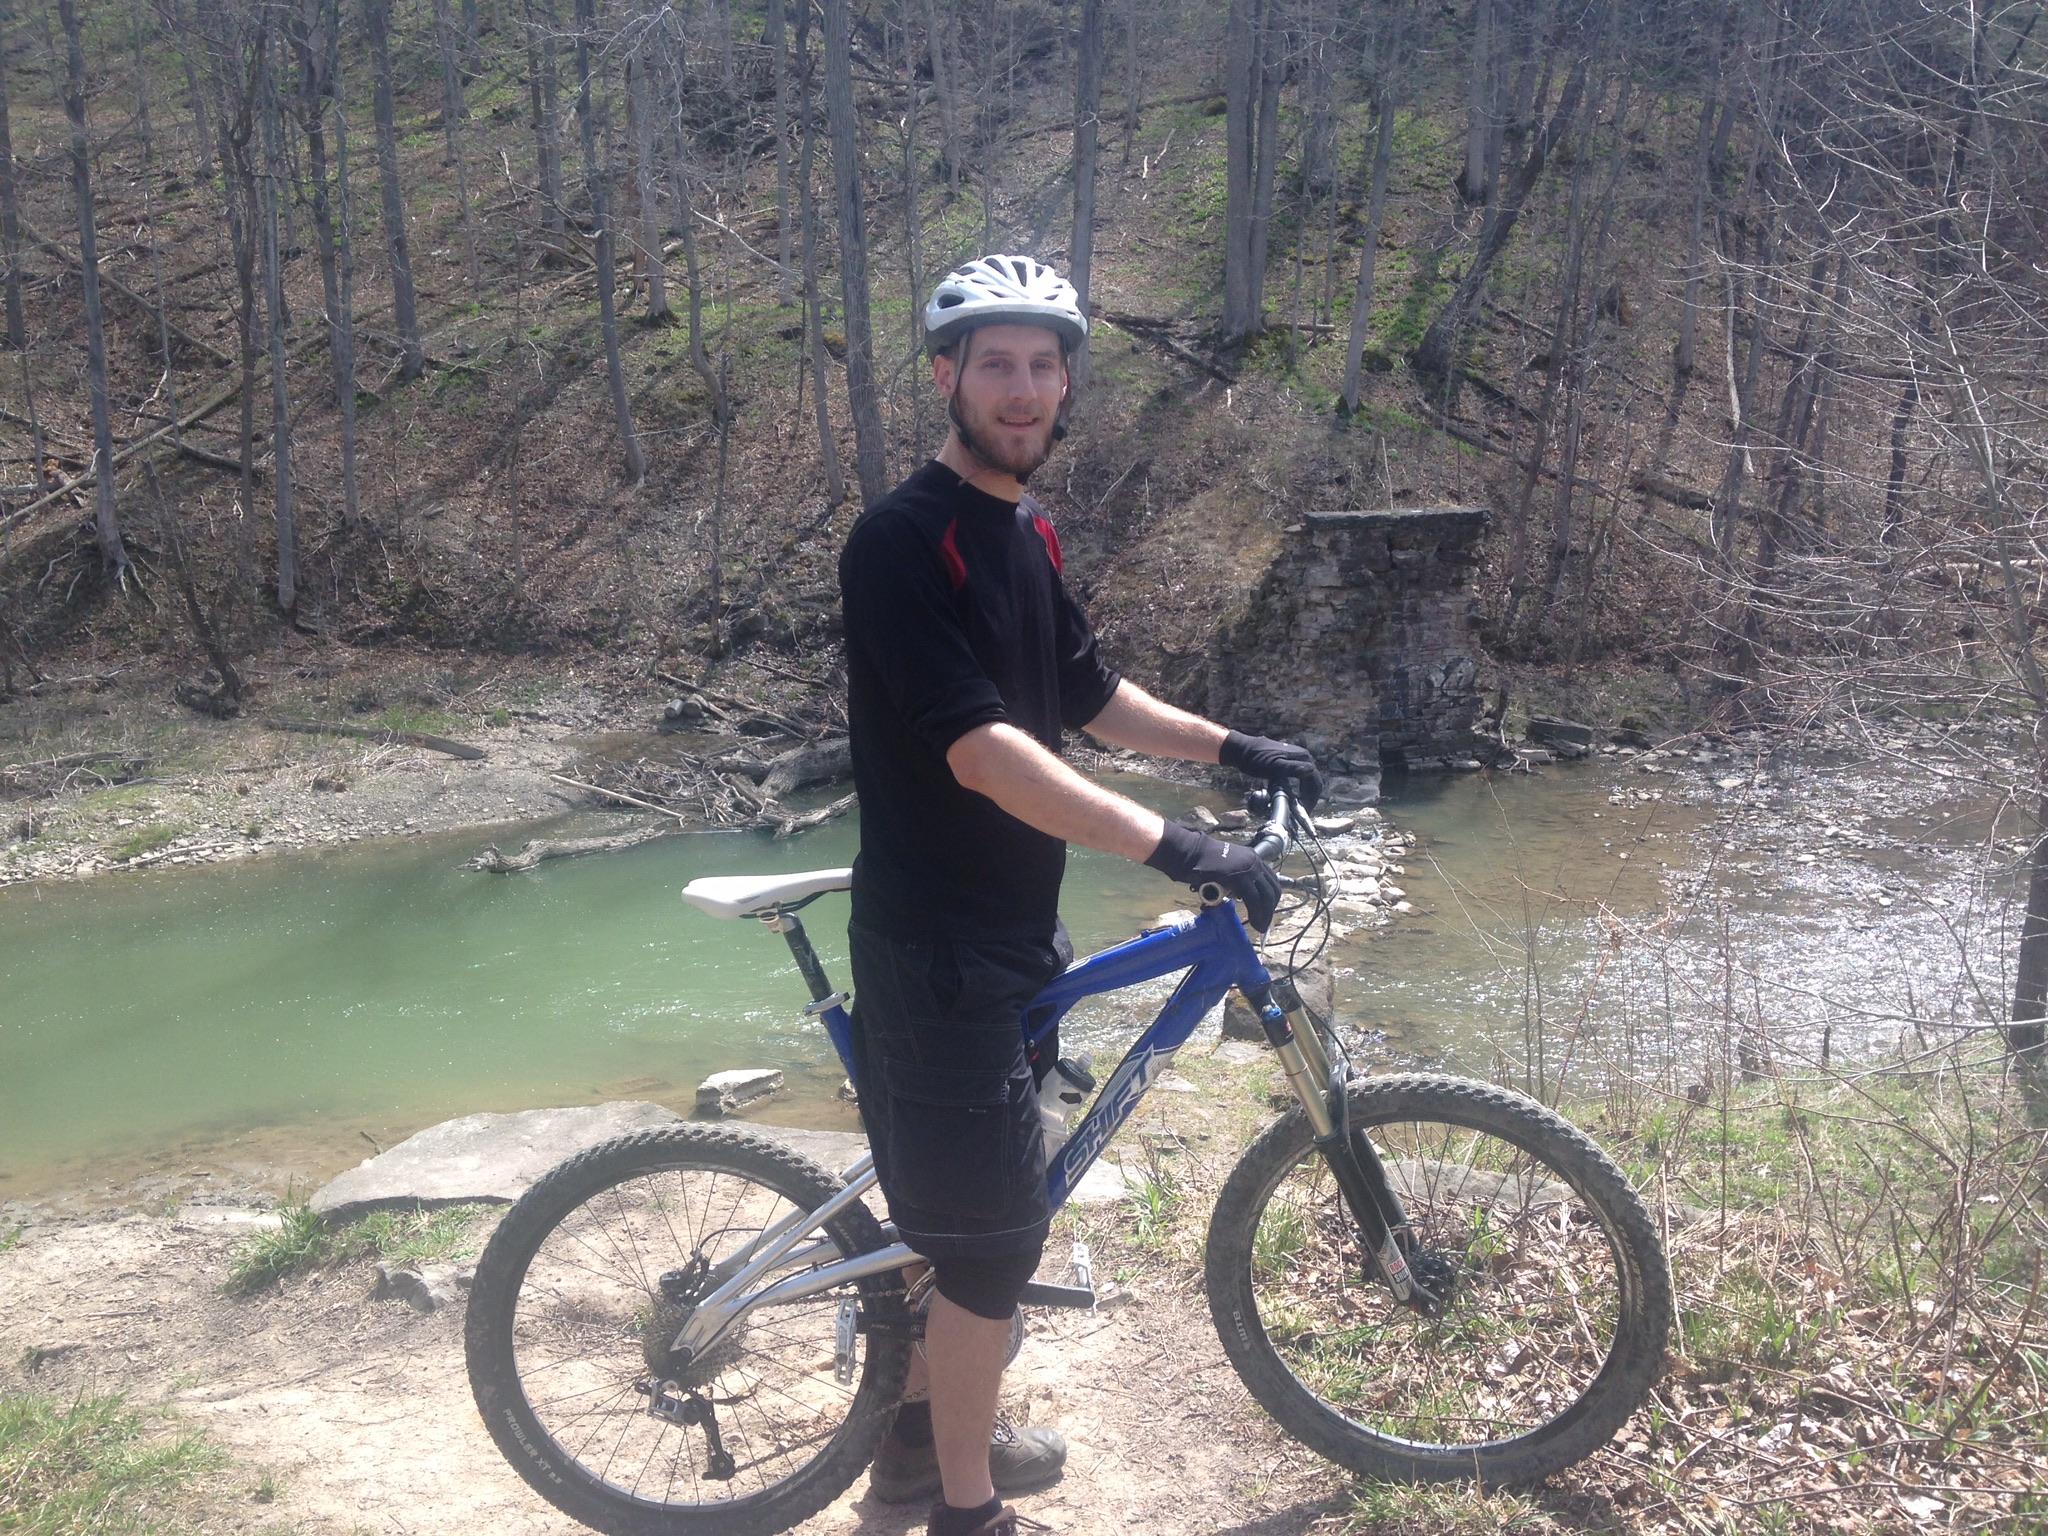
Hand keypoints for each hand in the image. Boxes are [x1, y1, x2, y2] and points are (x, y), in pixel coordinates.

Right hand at [1144, 821, 1281, 930]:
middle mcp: (1255, 861)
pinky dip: (1256, 914)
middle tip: (1264, 923)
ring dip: (1264, 914)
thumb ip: (1235, 879)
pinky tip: (1254, 922)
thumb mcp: (1225, 868)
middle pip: (1272, 889)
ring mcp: (1249, 869)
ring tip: (1260, 927)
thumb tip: (1237, 895)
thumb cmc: (1201, 861)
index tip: (1266, 911)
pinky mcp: (1241, 878)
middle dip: (1270, 909)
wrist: (1190, 852)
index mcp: (1252, 858)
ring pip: (1265, 896)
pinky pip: (1253, 900)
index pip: (1271, 880)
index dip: (1271, 898)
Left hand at [1220, 731, 1322, 811]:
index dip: (1312, 798)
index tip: (1306, 810)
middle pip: (1314, 780)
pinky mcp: (1290, 761)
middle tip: (1304, 811)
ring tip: (1300, 806)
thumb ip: (1291, 768)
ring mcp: (1297, 758)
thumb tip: (1310, 771)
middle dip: (1311, 797)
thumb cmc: (1255, 760)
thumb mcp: (1273, 766)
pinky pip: (1300, 777)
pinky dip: (1300, 788)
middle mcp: (1303, 756)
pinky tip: (1294, 796)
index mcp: (1303, 757)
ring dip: (1306, 793)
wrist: (1242, 750)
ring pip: (1308, 779)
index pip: (1315, 781)